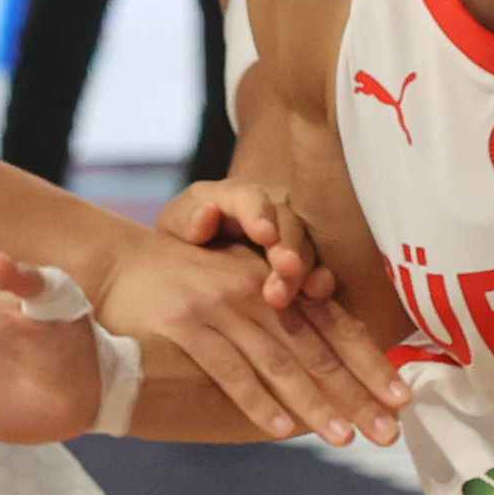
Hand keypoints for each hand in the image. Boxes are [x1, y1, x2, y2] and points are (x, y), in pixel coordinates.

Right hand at [97, 228, 403, 446]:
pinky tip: (282, 430)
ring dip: (315, 404)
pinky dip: (257, 401)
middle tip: (388, 432)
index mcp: (276, 286)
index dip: (371, 363)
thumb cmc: (185, 285)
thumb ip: (280, 320)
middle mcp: (258, 293)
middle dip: (356, 394)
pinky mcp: (188, 324)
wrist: (118, 267)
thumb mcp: (240, 291)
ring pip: (280, 362)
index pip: (336, 327)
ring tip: (344, 439)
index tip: (403, 398)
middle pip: (318, 349)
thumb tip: (330, 370)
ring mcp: (223, 308)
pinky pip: (229, 369)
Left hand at [156, 178, 337, 309]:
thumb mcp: (174, 230)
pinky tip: (317, 295)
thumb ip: (188, 222)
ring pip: (306, 247)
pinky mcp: (300, 264)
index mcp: (232, 197)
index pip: (249, 198)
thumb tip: (208, 213)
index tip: (264, 235)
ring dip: (302, 271)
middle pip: (287, 222)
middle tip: (286, 270)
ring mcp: (288, 237)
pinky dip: (319, 281)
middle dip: (288, 247)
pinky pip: (317, 269)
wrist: (190, 261)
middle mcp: (268, 211)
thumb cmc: (180, 241)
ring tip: (286, 297)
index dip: (259, 214)